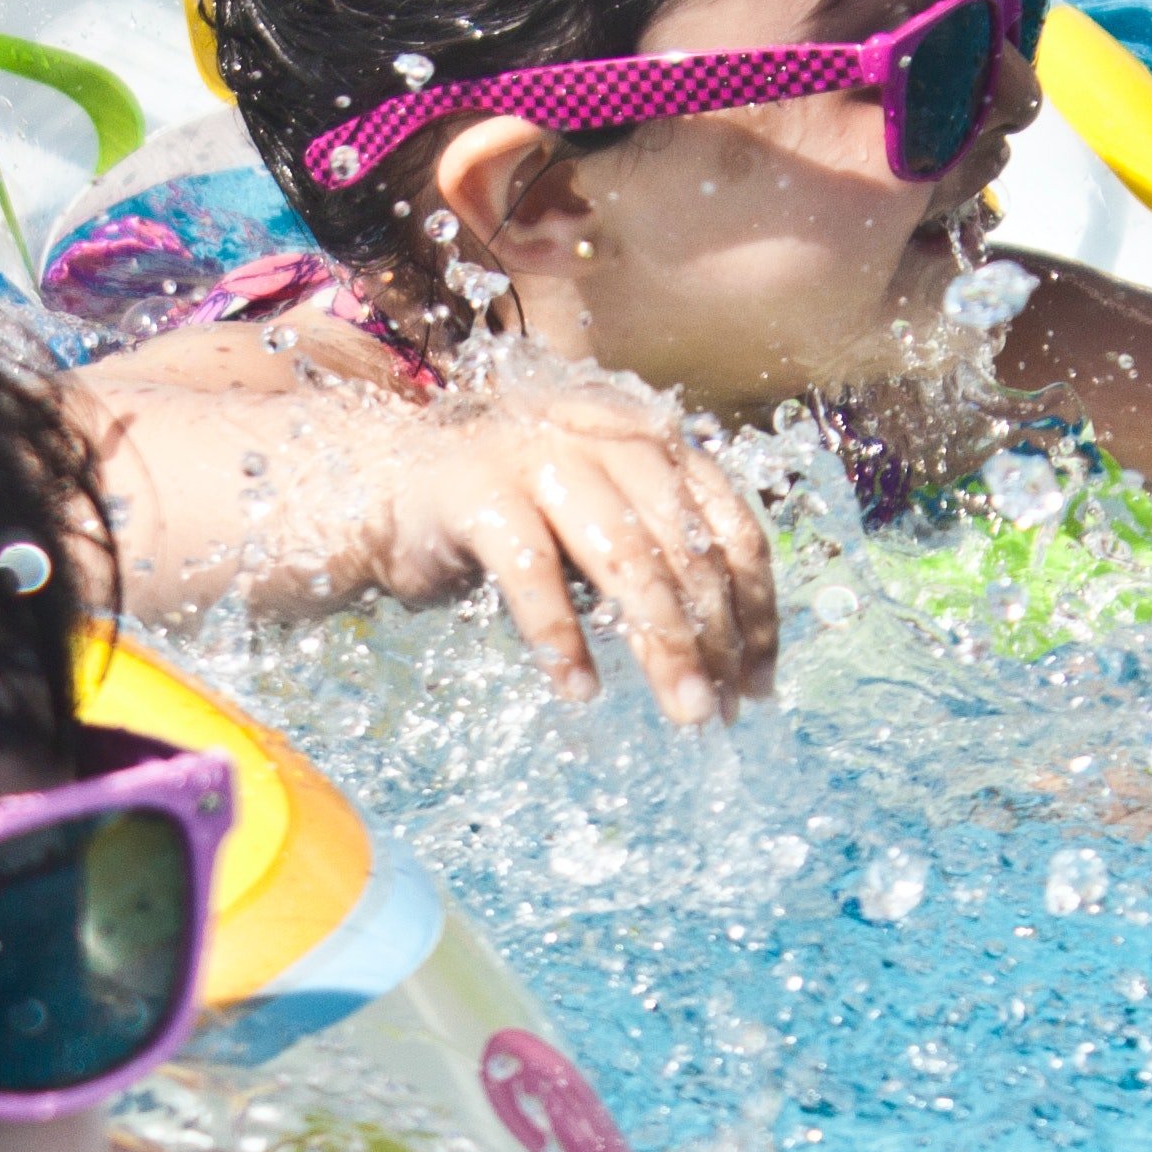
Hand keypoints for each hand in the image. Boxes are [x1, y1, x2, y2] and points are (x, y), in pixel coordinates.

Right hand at [368, 394, 780, 722]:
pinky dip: (561, 638)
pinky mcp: (480, 493)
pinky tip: (578, 690)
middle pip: (688, 550)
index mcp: (654, 442)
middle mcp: (609, 439)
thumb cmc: (513, 511)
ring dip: (663, 645)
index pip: (733, 529)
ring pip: (629, 560)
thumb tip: (730, 655)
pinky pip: (534, 575)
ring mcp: (543, 458)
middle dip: (716, 640)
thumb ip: (660, 555)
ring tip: (683, 711)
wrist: (391, 477)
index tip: (759, 683)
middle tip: (723, 713)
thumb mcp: (602, 520)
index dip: (756, 611)